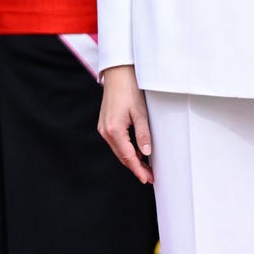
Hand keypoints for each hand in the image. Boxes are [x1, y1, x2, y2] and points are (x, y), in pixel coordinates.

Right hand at [98, 65, 153, 183]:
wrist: (118, 74)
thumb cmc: (130, 89)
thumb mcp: (140, 113)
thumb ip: (143, 134)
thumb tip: (145, 153)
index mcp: (114, 130)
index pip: (127, 156)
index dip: (138, 169)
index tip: (147, 179)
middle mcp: (105, 131)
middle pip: (122, 156)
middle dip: (136, 167)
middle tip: (150, 176)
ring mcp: (103, 128)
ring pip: (119, 150)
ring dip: (131, 159)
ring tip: (146, 166)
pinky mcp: (105, 124)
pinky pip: (116, 142)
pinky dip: (127, 149)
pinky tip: (137, 151)